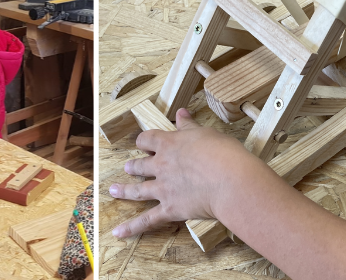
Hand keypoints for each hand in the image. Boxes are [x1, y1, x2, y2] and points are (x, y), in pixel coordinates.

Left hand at [109, 108, 257, 237]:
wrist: (230, 181)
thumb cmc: (224, 154)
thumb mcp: (207, 133)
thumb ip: (190, 126)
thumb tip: (181, 113)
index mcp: (170, 144)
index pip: (148, 139)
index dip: (144, 141)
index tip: (142, 143)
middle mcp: (162, 166)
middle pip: (140, 165)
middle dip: (133, 166)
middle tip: (128, 167)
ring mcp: (163, 189)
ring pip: (138, 190)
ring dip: (124, 191)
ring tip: (114, 190)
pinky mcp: (170, 209)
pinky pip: (147, 220)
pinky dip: (132, 227)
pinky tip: (118, 232)